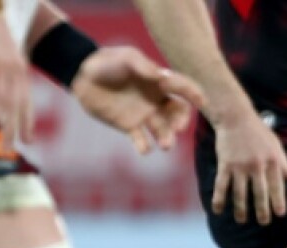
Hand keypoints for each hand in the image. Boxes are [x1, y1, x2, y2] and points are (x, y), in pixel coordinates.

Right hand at [0, 11, 33, 143]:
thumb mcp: (5, 55)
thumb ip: (5, 73)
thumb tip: (0, 92)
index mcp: (20, 71)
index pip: (26, 101)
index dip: (27, 122)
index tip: (28, 141)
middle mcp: (13, 71)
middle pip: (14, 106)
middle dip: (11, 130)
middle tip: (7, 150)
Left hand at [71, 47, 205, 154]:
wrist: (84, 76)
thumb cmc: (108, 62)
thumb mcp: (126, 58)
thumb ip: (143, 66)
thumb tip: (160, 76)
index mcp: (158, 82)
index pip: (182, 88)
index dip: (194, 94)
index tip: (202, 103)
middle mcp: (155, 100)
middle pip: (177, 113)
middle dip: (180, 122)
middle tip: (177, 129)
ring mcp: (143, 114)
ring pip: (162, 129)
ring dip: (167, 138)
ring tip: (165, 145)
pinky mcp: (129, 126)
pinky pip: (141, 140)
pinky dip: (144, 146)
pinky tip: (144, 148)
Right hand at [212, 111, 286, 225]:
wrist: (236, 118)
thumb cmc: (259, 132)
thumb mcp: (276, 146)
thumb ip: (284, 164)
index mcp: (272, 160)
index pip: (277, 186)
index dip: (279, 201)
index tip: (280, 214)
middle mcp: (257, 165)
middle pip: (260, 193)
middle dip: (262, 211)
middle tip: (263, 222)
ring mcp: (240, 166)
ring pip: (240, 193)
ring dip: (241, 210)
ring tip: (242, 220)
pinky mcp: (225, 165)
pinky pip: (221, 186)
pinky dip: (219, 199)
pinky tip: (218, 210)